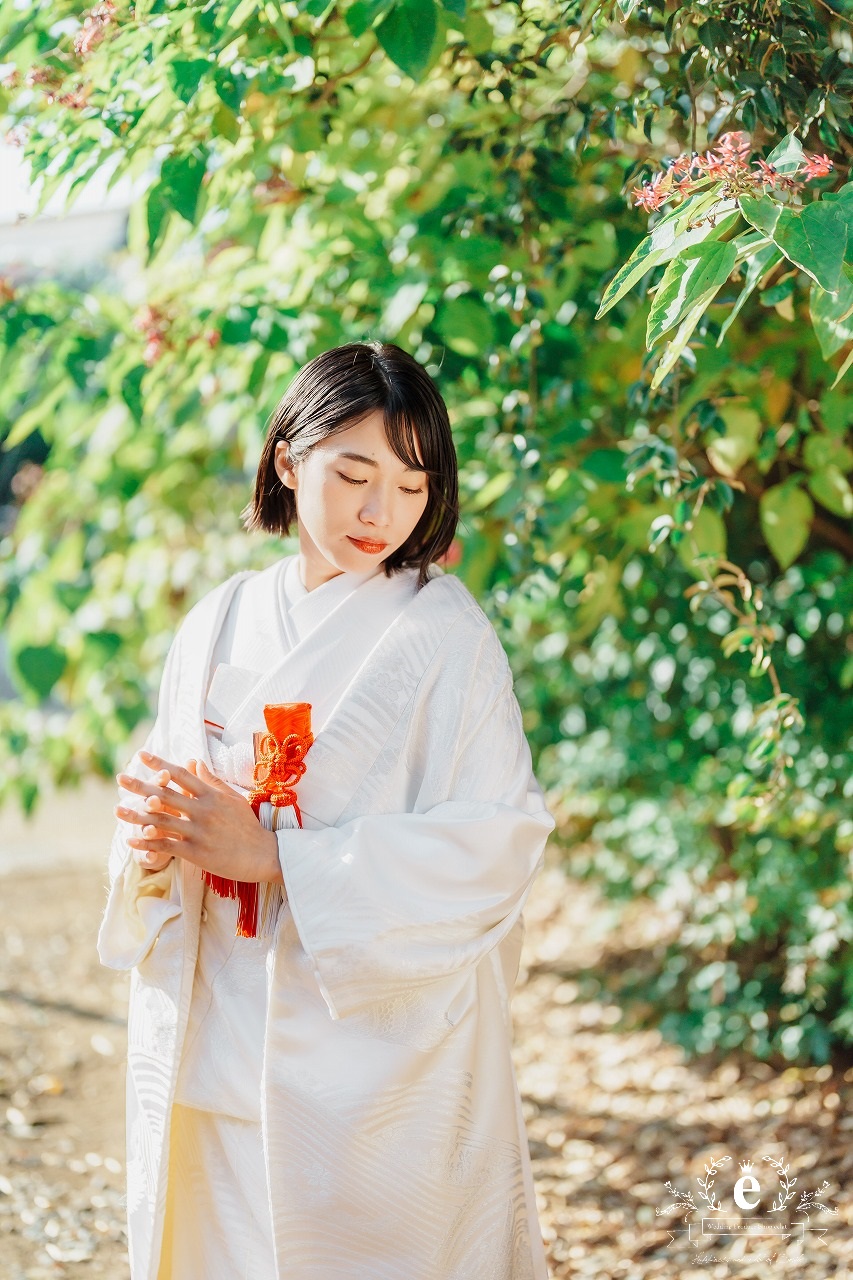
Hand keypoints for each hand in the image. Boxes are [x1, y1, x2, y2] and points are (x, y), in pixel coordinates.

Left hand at [115, 750, 282, 884]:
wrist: (263, 854)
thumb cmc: (248, 826)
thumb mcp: (232, 798)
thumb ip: (211, 780)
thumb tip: (194, 760)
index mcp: (211, 795)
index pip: (181, 774)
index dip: (160, 764)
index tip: (142, 755)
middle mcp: (203, 810)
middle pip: (166, 794)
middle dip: (140, 785)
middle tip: (120, 777)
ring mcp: (198, 831)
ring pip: (161, 820)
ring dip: (137, 815)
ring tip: (117, 809)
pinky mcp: (196, 852)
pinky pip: (166, 846)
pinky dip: (147, 843)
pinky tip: (131, 840)